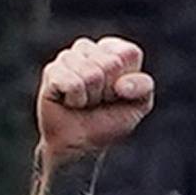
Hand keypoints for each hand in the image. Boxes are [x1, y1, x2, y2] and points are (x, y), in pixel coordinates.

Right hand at [38, 36, 154, 158]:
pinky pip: (73, 83)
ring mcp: (68, 58)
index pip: (129, 53)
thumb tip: (122, 84)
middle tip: (98, 101)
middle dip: (108, 91)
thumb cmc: (108, 122)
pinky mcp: (51, 71)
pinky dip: (75, 100)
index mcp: (112, 50)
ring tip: (84, 103)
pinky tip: (69, 103)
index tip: (118, 94)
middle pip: (111, 64)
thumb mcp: (138, 105)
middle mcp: (88, 48)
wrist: (79, 146)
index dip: (128, 80)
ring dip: (91, 98)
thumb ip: (144, 86)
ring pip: (91, 74)